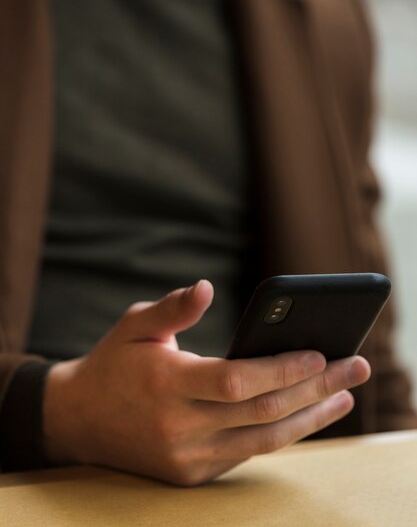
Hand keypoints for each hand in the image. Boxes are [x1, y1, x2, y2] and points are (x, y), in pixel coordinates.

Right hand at [43, 280, 370, 485]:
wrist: (80, 419)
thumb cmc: (114, 362)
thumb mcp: (135, 324)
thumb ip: (173, 307)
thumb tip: (208, 286)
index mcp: (165, 383)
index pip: (235, 381)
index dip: (281, 369)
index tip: (319, 354)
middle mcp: (178, 427)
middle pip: (261, 412)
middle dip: (315, 390)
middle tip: (355, 368)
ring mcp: (186, 457)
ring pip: (263, 441)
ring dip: (311, 418)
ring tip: (344, 397)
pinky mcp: (191, 474)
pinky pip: (248, 454)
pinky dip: (282, 434)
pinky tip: (307, 415)